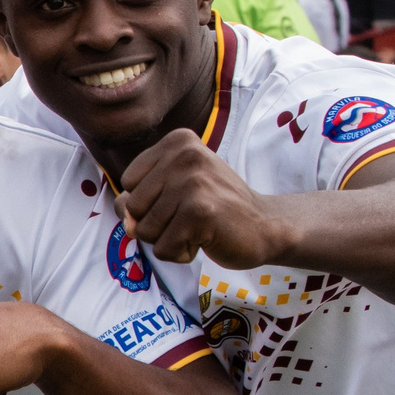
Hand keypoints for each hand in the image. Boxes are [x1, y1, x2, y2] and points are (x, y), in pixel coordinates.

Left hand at [118, 127, 292, 267]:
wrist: (266, 225)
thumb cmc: (215, 208)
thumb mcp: (173, 191)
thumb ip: (138, 202)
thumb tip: (128, 225)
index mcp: (177, 142)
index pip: (128, 182)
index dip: (148, 201)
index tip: (181, 198)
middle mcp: (184, 155)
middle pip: (132, 206)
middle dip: (155, 222)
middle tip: (192, 215)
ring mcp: (193, 182)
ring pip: (145, 230)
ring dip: (169, 239)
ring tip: (199, 226)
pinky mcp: (199, 212)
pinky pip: (163, 248)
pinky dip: (181, 253)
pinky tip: (206, 238)